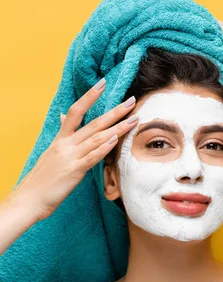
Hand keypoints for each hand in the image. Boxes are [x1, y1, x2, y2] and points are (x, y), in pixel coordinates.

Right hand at [14, 81, 138, 220]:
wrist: (30, 198)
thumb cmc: (43, 177)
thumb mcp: (51, 151)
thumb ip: (62, 134)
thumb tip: (64, 116)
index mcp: (61, 138)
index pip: (76, 111)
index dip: (89, 96)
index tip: (103, 83)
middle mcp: (66, 144)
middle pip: (93, 123)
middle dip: (114, 111)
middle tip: (131, 100)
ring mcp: (70, 156)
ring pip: (97, 138)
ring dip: (117, 128)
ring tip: (134, 120)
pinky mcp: (74, 171)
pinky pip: (91, 157)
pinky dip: (103, 148)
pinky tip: (115, 140)